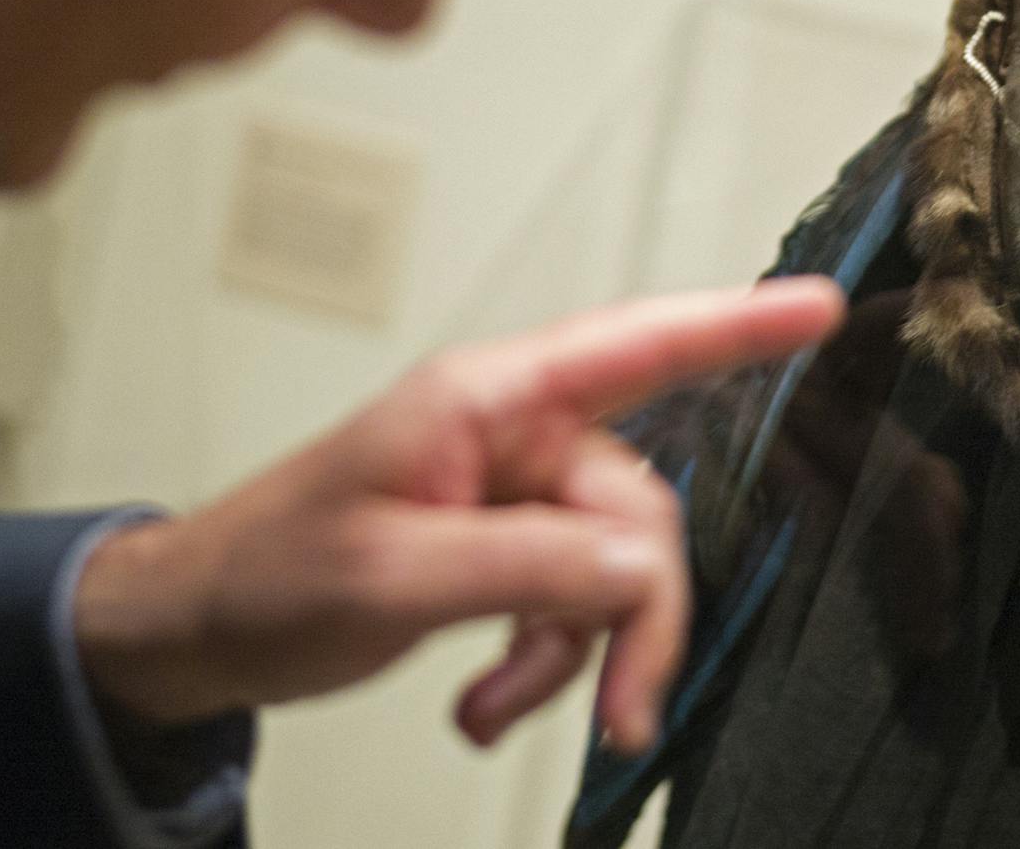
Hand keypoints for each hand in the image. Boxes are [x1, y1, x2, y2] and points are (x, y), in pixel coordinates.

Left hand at [72, 278, 843, 753]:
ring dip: (573, 653)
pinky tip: (483, 705)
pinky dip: (542, 662)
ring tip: (496, 711)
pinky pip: (567, 602)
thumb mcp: (394, 573)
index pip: (635, 345)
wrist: (199, 630)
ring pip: (607, 568)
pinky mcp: (499, 550)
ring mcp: (508, 494)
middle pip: (636, 509)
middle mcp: (512, 435)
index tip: (820, 307)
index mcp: (487, 400)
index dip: (734, 323)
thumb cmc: (268, 575)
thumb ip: (526, 564)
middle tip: (618, 712)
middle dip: (632, 615)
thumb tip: (640, 564)